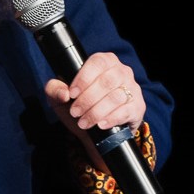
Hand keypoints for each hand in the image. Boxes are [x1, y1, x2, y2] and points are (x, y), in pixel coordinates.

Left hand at [45, 51, 141, 166]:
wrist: (96, 132)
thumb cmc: (79, 106)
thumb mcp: (61, 97)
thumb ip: (54, 89)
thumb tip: (63, 93)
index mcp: (105, 61)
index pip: (97, 62)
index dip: (83, 78)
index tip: (72, 94)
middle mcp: (122, 71)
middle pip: (107, 81)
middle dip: (87, 99)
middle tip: (75, 112)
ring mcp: (132, 88)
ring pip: (116, 97)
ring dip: (96, 112)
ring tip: (83, 122)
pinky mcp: (138, 107)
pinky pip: (126, 111)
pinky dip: (111, 119)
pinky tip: (101, 124)